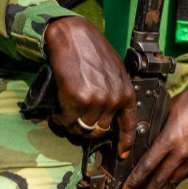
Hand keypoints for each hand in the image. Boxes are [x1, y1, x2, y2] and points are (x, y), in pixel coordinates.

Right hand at [44, 16, 136, 157]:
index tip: (122, 152)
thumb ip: (116, 92)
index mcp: (126, 92)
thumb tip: (111, 113)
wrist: (73, 36)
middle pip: (100, 130)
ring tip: (66, 111)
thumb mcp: (115, 71)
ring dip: (72, 123)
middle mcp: (113, 99)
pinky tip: (58, 108)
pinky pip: (66, 120)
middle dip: (87, 127)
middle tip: (77, 118)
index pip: (129, 125)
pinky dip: (60, 118)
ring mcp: (95, 100)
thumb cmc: (92, 50)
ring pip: (82, 128)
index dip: (125, 142)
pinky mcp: (76, 99)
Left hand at [121, 75, 187, 188]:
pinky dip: (174, 184)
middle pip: (160, 179)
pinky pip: (185, 175)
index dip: (136, 181)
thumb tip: (142, 144)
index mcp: (170, 138)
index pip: (148, 165)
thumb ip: (155, 131)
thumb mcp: (166, 113)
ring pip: (173, 182)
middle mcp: (183, 152)